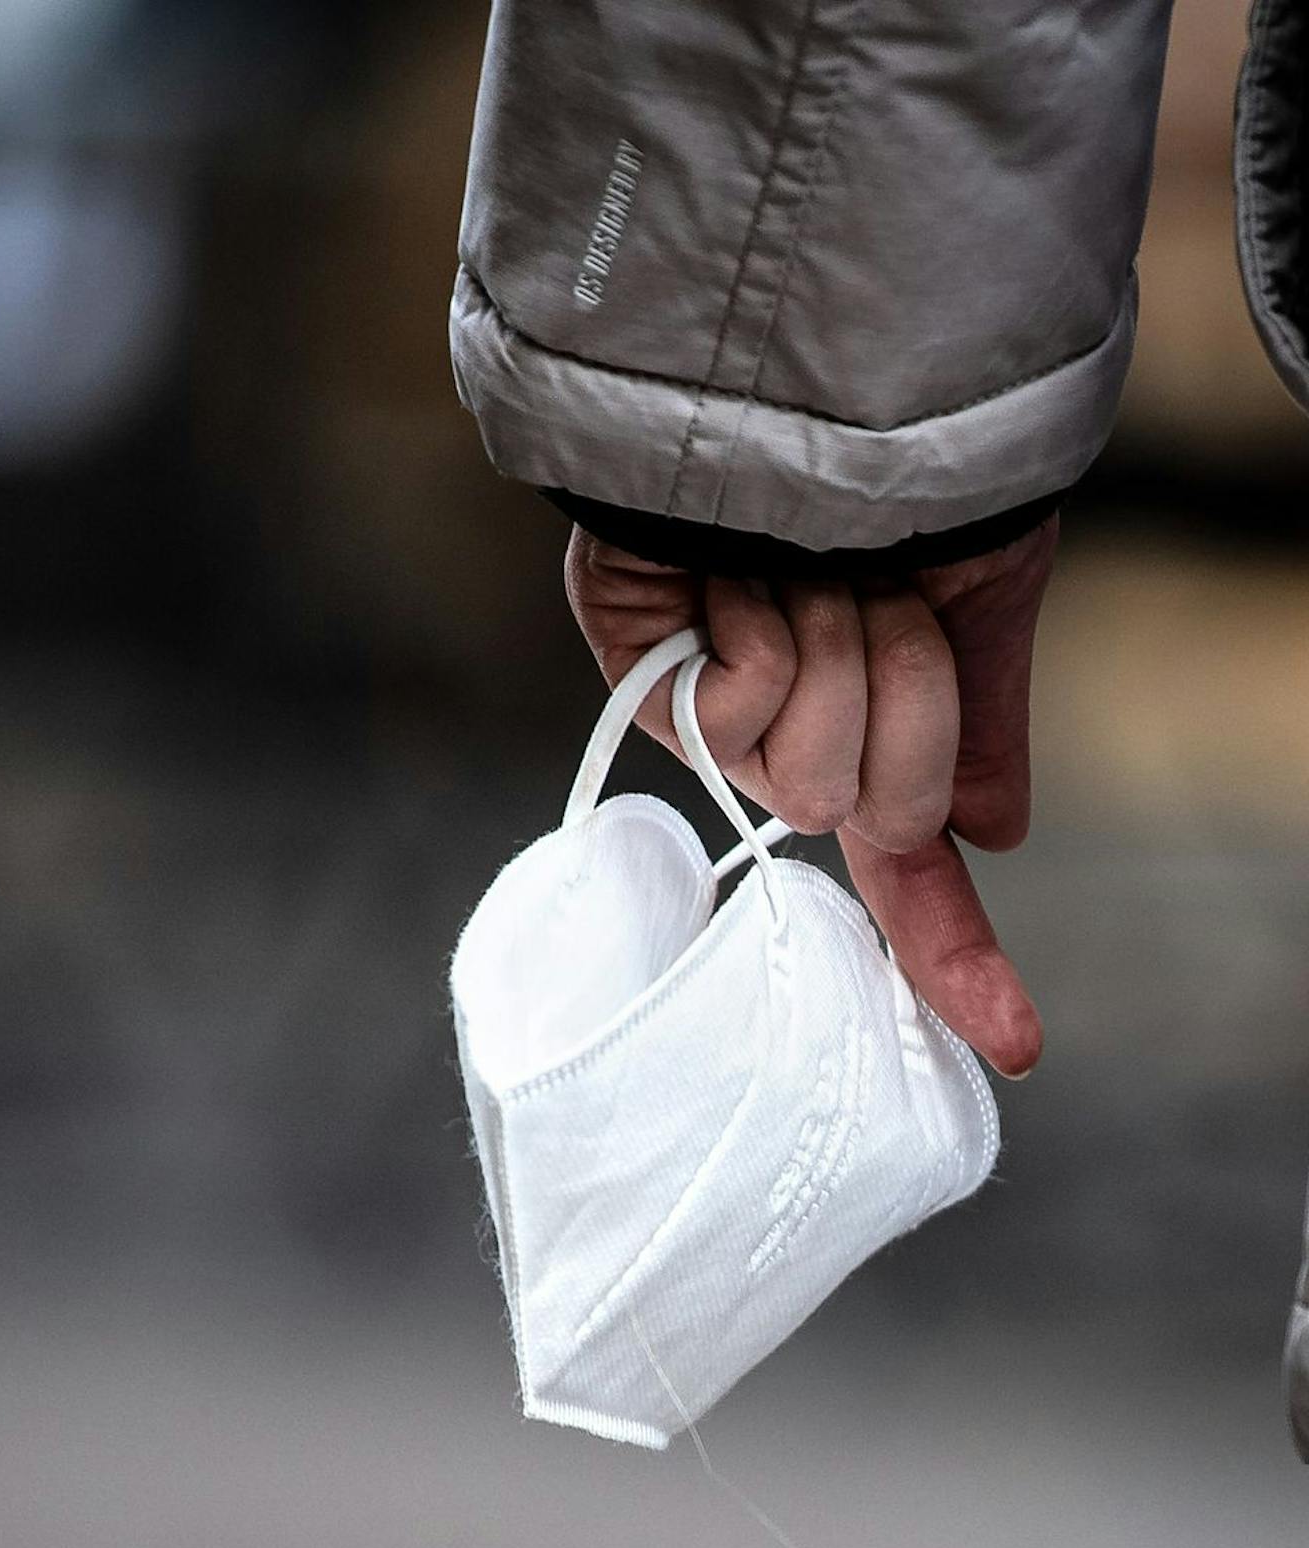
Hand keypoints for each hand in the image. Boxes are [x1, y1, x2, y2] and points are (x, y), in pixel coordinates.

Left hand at [565, 520, 1054, 1076]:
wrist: (809, 381)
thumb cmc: (904, 474)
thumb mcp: (979, 598)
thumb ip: (978, 721)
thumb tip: (987, 835)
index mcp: (874, 729)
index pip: (914, 869)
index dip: (958, 957)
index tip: (1013, 1045)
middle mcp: (796, 740)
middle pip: (879, 811)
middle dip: (905, 696)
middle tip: (872, 598)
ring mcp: (723, 723)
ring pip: (812, 775)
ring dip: (839, 658)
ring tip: (803, 575)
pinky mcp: (654, 691)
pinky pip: (740, 723)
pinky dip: (766, 640)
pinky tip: (738, 583)